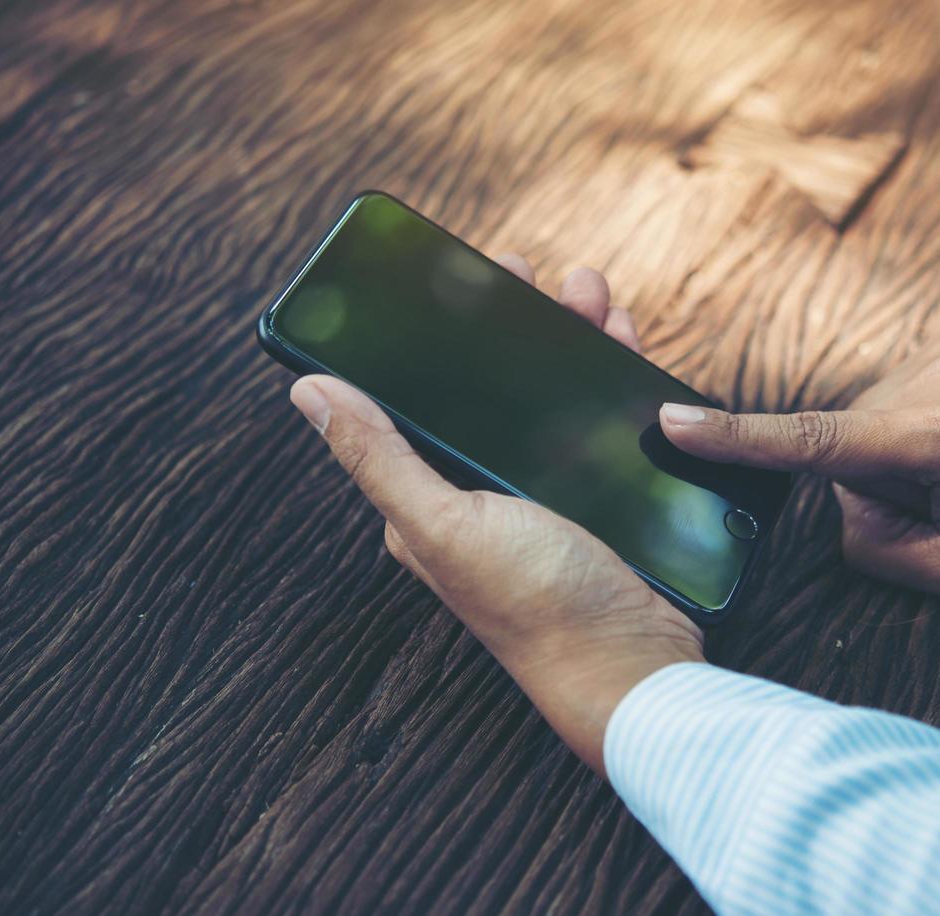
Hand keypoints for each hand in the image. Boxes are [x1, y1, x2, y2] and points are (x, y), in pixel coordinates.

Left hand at [290, 255, 701, 772]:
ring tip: (591, 295)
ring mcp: (541, 492)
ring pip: (549, 394)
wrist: (632, 665)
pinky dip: (609, 378)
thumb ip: (378, 457)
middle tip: (531, 273)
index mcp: (429, 496)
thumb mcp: (445, 524)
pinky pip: (598, 420)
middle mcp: (479, 490)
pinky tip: (623, 345)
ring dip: (568, 338)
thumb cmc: (535, 606)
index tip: (464, 280)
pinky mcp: (596, 497)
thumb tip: (307, 388)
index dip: (439, 336)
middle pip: (491, 386)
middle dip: (513, 325)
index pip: (420, 397)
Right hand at [660, 326, 939, 596]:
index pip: (812, 443)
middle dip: (871, 482)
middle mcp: (935, 375)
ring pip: (864, 417)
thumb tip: (834, 495)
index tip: (670, 422)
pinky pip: (891, 393)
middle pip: (842, 441)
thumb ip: (870, 542)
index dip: (735, 438)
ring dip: (892, 452)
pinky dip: (909, 425)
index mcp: (938, 437)